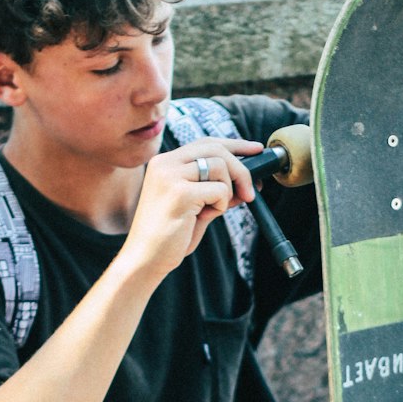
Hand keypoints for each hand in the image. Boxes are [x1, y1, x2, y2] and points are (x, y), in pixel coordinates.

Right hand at [125, 138, 259, 275]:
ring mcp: (170, 176)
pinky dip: (221, 205)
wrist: (146, 258)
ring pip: (220, 166)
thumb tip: (245, 180)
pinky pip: (219, 189)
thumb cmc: (169, 235)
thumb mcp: (196, 205)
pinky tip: (205, 217)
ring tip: (214, 210)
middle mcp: (165, 163)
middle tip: (250, 193)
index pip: (205, 143)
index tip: (256, 150)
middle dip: (241, 169)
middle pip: (216, 149)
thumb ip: (215, 189)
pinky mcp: (179, 193)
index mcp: (165, 162)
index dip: (234, 145)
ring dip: (228, 191)